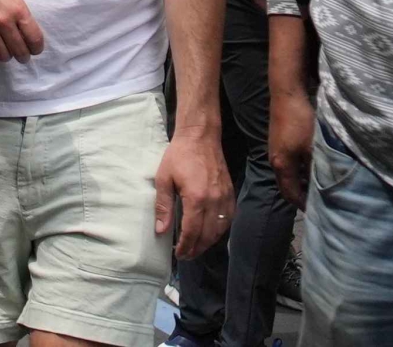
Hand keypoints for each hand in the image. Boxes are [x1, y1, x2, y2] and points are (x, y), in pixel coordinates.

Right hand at [0, 0, 44, 62]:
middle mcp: (3, 21)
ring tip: (6, 53)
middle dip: (23, 56)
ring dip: (7, 57)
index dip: (37, 48)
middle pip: (19, 50)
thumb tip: (27, 34)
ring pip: (2, 55)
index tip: (35, 49)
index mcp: (18, 10)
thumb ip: (21, 14)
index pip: (34, 39)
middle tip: (22, 56)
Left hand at [154, 130, 234, 258]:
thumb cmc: (178, 156)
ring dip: (208, 242)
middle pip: (208, 235)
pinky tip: (210, 234)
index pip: (192, 231)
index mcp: (197, 198)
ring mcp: (225, 198)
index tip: (179, 253)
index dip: (186, 246)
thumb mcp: (163, 179)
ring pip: (220, 229)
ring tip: (195, 248)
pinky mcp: (231, 194)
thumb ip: (163, 206)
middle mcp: (215, 201)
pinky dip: (219, 231)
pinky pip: (228, 219)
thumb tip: (161, 230)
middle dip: (196, 248)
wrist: (200, 137)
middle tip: (186, 255)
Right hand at [270, 91, 314, 207]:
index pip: (291, 193)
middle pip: (286, 186)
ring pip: (287, 174)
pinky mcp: (278, 142)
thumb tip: (323, 184)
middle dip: (299, 195)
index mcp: (281, 165)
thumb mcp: (312, 147)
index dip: (303, 204)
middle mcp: (275, 161)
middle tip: (316, 201)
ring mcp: (275, 151)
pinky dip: (298, 171)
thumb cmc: (300, 122)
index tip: (316, 211)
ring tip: (316, 186)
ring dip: (300, 182)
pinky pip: (288, 165)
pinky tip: (310, 167)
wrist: (286, 96)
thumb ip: (316, 167)